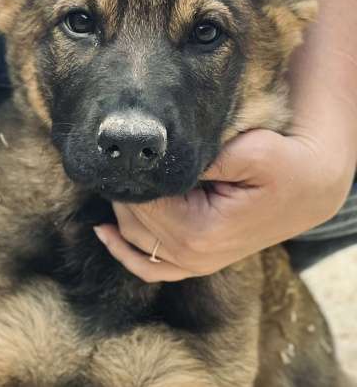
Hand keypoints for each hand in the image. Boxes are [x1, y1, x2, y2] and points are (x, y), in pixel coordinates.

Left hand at [93, 128, 353, 281]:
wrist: (309, 187)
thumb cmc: (281, 165)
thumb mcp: (246, 152)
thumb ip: (198, 160)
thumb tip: (153, 161)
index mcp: (200, 232)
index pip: (141, 201)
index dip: (132, 174)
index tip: (131, 146)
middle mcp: (192, 256)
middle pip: (132, 217)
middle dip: (125, 187)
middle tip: (126, 153)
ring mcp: (192, 264)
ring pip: (133, 235)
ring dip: (122, 207)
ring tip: (121, 174)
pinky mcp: (193, 262)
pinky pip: (147, 265)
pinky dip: (123, 250)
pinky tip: (103, 230)